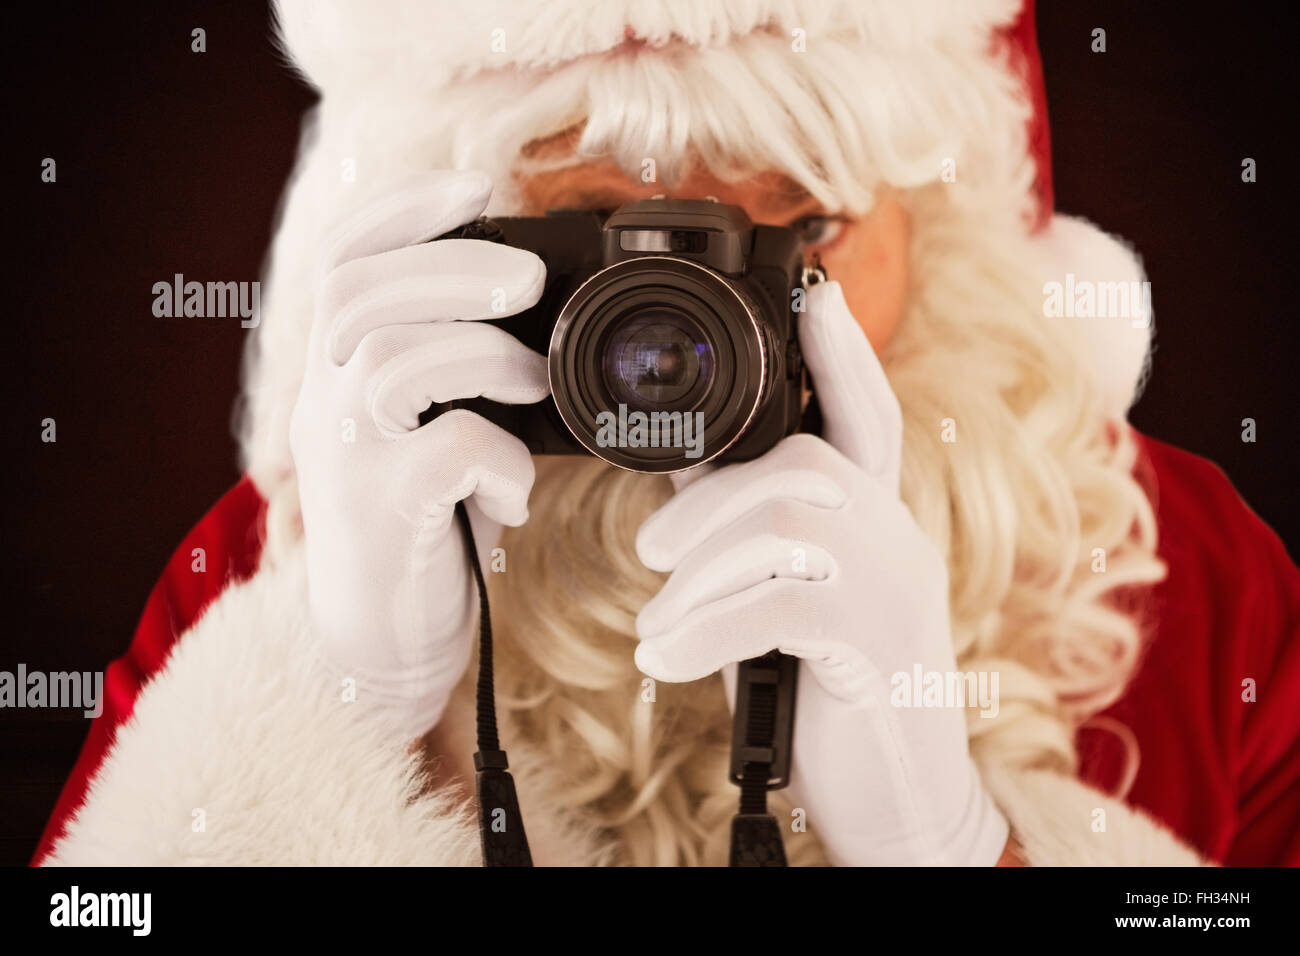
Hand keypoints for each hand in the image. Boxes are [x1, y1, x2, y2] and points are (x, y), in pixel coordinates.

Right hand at [289, 170, 547, 738]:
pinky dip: (501, 459)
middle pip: (364, 295)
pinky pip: (444, 452)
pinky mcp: (382, 515)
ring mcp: (345, 461)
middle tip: (529, 280)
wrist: (381, 645)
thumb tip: (535, 311)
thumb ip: (451, 373)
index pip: (344, 262)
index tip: (475, 185)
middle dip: (457, 267)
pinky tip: (512, 490)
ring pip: (398, 359)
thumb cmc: (423, 527)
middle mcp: (323, 407)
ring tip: (534, 385)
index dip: (403, 210)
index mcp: (337, 375)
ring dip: (489, 358)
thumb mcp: (428, 434)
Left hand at [634, 281, 1007, 864]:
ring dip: (701, 577)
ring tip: (658, 627)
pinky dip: (706, 632)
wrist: (898, 795)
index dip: (842, 352)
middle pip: (801, 466)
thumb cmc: (835, 687)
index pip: (868, 415)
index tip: (813, 291)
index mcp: (878, 518)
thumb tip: (691, 457)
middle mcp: (896, 538)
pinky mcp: (874, 645)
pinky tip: (666, 660)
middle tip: (653, 552)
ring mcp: (894, 588)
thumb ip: (755, 528)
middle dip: (710, 501)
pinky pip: (779, 606)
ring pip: (785, 526)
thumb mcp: (794, 595)